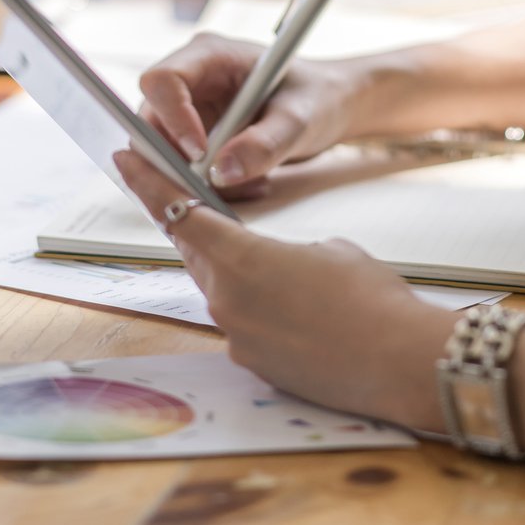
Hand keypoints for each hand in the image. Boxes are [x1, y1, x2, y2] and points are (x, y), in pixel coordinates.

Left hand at [114, 149, 450, 429]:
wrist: (400, 362)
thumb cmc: (371, 296)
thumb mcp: (329, 248)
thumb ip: (285, 248)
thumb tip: (278, 264)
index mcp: (239, 259)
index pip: (177, 212)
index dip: (148, 182)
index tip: (125, 158)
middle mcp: (225, 301)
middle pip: (196, 253)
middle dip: (196, 229)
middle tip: (195, 204)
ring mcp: (237, 338)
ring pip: (222, 292)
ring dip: (236, 274)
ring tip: (280, 270)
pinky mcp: (254, 366)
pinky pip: (244, 326)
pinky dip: (260, 312)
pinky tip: (299, 312)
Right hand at [137, 32, 368, 196]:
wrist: (328, 106)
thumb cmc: (316, 96)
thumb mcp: (299, 119)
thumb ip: (264, 144)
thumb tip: (221, 172)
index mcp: (210, 55)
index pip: (163, 80)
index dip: (171, 118)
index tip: (199, 154)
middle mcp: (192, 79)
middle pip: (152, 120)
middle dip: (177, 159)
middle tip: (214, 186)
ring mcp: (190, 108)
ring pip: (164, 151)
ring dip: (197, 178)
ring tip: (251, 183)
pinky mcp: (196, 136)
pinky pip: (183, 167)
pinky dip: (211, 185)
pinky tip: (251, 182)